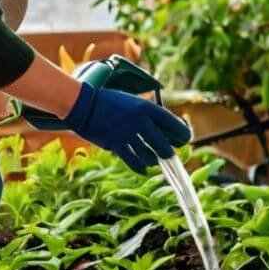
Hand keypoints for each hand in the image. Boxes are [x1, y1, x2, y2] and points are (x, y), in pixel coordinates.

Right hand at [64, 84, 190, 173]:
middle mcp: (141, 121)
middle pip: (164, 146)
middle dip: (169, 154)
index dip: (183, 134)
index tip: (183, 139)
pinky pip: (133, 162)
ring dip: (153, 161)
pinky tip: (143, 168)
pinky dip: (140, 167)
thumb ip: (147, 114)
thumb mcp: (132, 101)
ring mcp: (128, 134)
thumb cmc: (109, 101)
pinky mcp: (116, 145)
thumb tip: (163, 128)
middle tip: (169, 156)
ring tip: (152, 160)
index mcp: (147, 107)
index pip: (174, 124)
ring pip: (149, 156)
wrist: (84, 104)